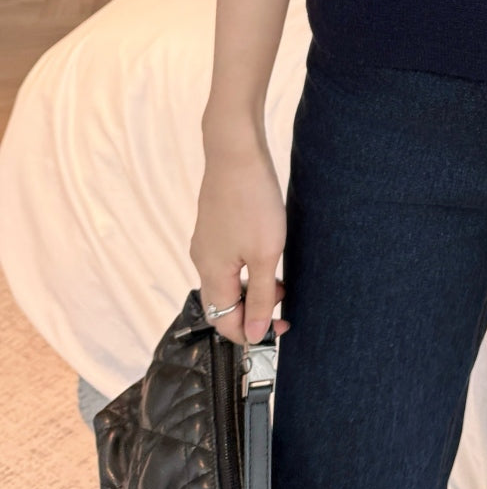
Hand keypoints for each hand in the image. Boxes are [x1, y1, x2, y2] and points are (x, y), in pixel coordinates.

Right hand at [190, 110, 291, 346]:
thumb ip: (258, 297)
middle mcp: (202, 262)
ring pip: (227, 282)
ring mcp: (206, 243)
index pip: (224, 324)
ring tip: (278, 275)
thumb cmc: (252, 202)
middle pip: (223, 305)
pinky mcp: (214, 227)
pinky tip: (266, 252)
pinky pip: (227, 262)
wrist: (236, 152)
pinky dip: (247, 268)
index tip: (282, 327)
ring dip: (252, 287)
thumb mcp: (265, 254)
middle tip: (282, 295)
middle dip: (253, 310)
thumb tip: (253, 335)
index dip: (252, 333)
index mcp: (211, 274)